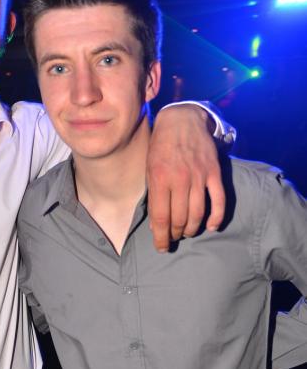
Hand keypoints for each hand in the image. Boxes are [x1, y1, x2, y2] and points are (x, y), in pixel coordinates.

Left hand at [147, 104, 225, 251]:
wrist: (182, 120)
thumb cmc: (161, 147)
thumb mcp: (149, 168)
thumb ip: (154, 195)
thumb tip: (157, 224)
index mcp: (159, 179)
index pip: (161, 218)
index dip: (161, 237)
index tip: (161, 247)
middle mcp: (179, 179)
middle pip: (179, 219)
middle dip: (176, 234)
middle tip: (174, 237)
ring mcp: (199, 176)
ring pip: (198, 214)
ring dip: (192, 229)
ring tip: (187, 232)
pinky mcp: (214, 173)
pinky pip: (219, 201)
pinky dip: (216, 217)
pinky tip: (211, 226)